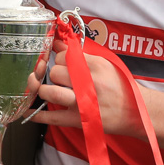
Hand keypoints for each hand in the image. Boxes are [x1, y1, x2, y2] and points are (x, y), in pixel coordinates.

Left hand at [26, 39, 140, 137]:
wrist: (136, 112)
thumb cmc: (120, 86)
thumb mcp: (104, 64)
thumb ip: (79, 55)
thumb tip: (56, 43)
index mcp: (95, 67)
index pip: (65, 56)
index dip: (60, 59)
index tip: (64, 63)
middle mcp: (88, 84)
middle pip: (56, 73)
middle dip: (53, 74)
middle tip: (60, 78)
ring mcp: (82, 103)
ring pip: (51, 92)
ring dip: (44, 90)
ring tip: (47, 88)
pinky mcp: (79, 121)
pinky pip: (52, 118)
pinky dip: (37, 115)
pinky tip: (27, 111)